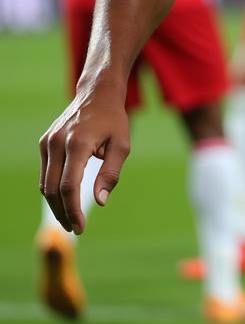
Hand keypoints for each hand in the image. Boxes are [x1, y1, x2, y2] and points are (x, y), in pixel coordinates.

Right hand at [39, 78, 130, 234]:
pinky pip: (45, 173)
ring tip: (69, 219)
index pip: (69, 186)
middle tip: (75, 229)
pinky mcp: (44, 143)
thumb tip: (100, 201)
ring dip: (55, 205)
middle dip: (62, 212)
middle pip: (52, 189)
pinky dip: (52, 190)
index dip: (73, 210)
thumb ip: (111, 173)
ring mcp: (47, 142)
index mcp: (77, 143)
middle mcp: (57, 143)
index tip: (81, 227)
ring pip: (44, 184)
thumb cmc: (113, 120)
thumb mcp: (122, 144)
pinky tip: (65, 200)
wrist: (97, 94)